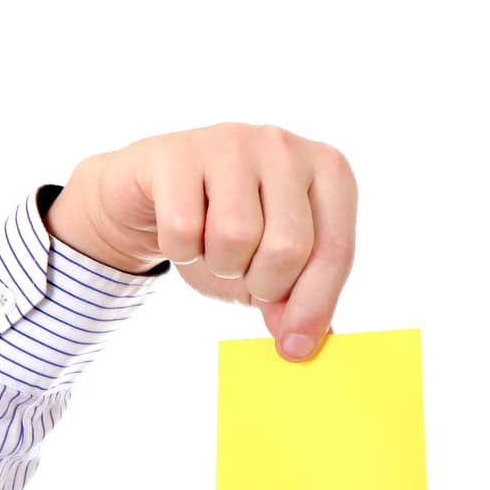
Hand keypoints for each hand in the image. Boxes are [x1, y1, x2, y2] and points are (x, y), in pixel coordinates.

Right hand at [53, 122, 356, 361]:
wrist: (154, 191)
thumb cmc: (227, 227)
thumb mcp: (274, 265)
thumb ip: (297, 300)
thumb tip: (302, 344)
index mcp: (330, 170)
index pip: (335, 250)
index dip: (315, 306)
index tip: (296, 348)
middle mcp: (285, 146)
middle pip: (288, 247)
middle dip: (263, 283)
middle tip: (245, 276)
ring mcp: (231, 141)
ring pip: (235, 236)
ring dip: (220, 265)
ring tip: (214, 248)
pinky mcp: (176, 152)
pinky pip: (183, 228)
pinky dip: (181, 250)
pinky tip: (182, 231)